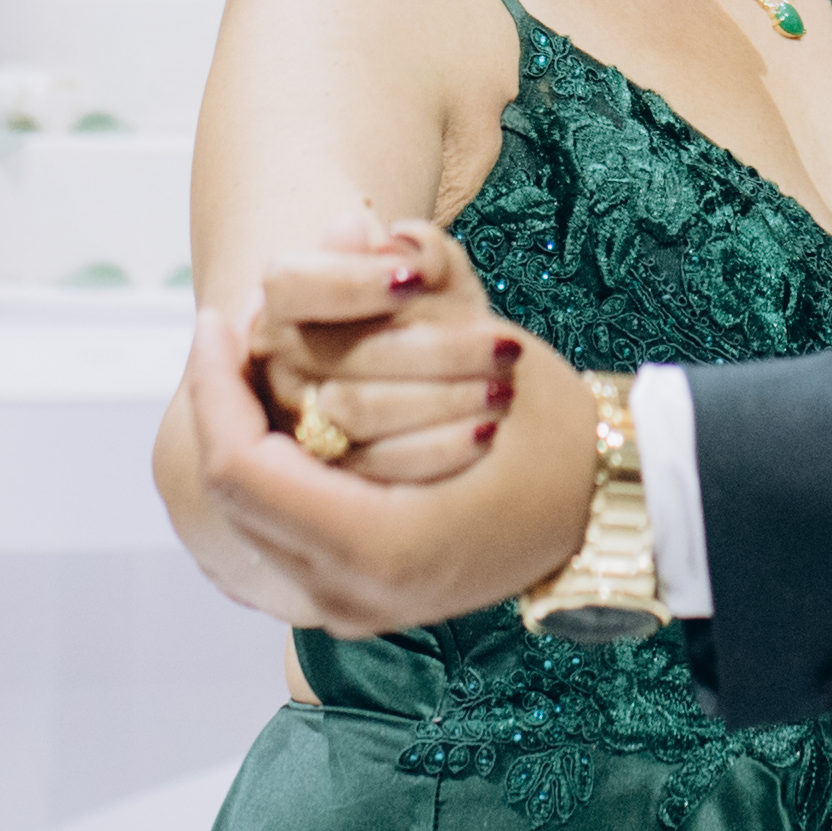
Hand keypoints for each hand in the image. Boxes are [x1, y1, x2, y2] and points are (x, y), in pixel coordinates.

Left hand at [180, 293, 596, 636]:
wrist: (616, 512)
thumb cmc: (561, 431)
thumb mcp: (490, 351)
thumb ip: (409, 295)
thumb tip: (341, 222)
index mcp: (380, 544)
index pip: (242, 466)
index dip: (216, 387)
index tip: (217, 320)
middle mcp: (355, 592)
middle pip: (235, 495)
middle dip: (220, 406)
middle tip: (221, 336)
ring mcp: (354, 607)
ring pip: (248, 520)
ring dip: (239, 438)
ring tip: (241, 370)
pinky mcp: (360, 600)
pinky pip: (282, 536)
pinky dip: (271, 472)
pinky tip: (278, 418)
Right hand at [248, 207, 521, 484]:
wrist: (415, 377)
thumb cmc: (422, 312)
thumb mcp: (430, 276)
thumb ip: (422, 251)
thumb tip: (403, 239)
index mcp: (284, 301)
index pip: (291, 284)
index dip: (352, 281)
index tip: (417, 279)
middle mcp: (275, 363)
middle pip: (342, 354)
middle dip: (436, 349)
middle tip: (505, 346)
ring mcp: (294, 423)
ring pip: (359, 411)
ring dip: (444, 398)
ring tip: (504, 387)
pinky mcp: (327, 475)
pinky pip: (378, 467)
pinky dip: (439, 448)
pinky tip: (486, 431)